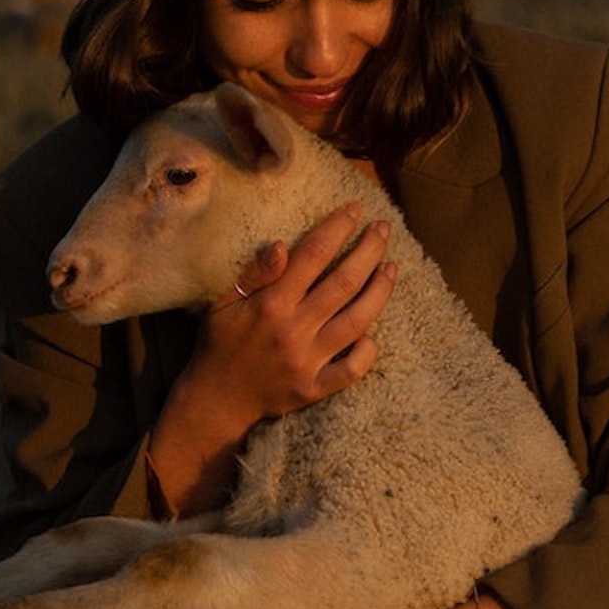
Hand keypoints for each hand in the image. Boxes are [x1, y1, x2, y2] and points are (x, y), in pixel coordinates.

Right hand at [146, 204, 398, 517]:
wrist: (215, 400)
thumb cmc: (220, 344)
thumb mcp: (223, 303)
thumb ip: (255, 274)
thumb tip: (280, 245)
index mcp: (270, 304)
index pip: (313, 256)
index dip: (337, 229)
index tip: (355, 209)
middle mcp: (293, 330)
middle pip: (344, 282)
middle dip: (369, 250)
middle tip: (384, 229)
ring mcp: (307, 361)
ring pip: (357, 321)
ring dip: (379, 291)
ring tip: (392, 267)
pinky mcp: (314, 388)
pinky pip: (351, 369)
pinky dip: (367, 350)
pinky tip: (373, 331)